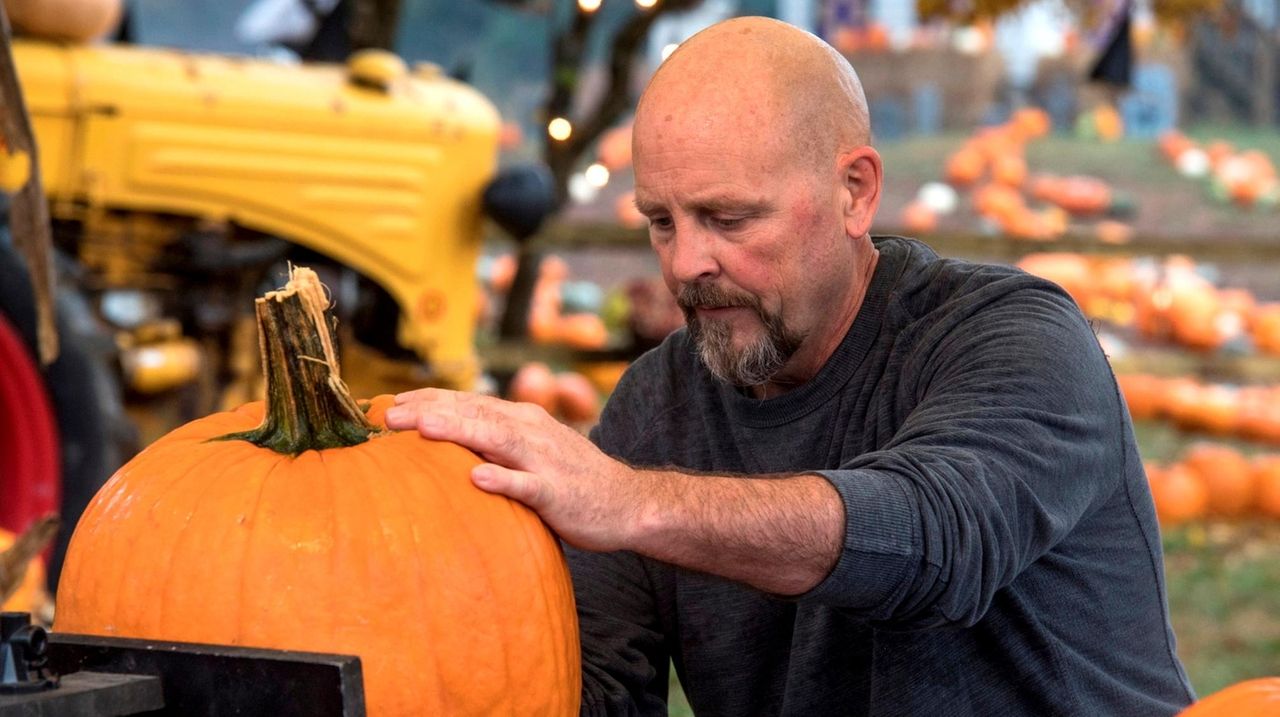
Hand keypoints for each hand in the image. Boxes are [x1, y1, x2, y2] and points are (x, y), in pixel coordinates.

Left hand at [384, 388, 641, 551]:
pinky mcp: (557, 492)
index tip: (391, 403)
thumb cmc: (571, 479)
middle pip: (474, 415)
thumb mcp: (532, 450)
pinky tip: (478, 478)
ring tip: (422, 429)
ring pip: (496, 440)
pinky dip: (503, 479)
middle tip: (388, 415)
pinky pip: (527, 485)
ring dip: (458, 432)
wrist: (628, 502)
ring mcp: (544, 460)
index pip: (468, 403)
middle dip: (430, 411)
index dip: (430, 400)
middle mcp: (530, 431)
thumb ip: (495, 443)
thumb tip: (448, 441)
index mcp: (521, 420)